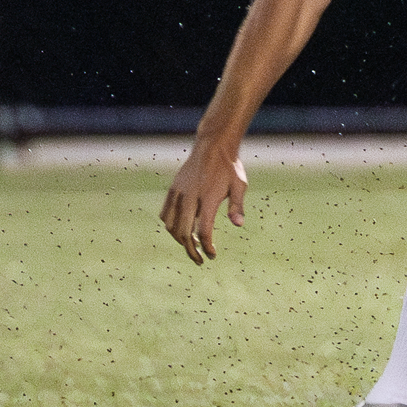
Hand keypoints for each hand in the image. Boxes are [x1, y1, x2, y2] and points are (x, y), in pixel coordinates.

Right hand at [159, 140, 247, 264]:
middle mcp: (190, 196)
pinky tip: (181, 230)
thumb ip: (237, 206)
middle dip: (191, 250)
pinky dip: (171, 226)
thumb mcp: (239, 184)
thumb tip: (238, 225)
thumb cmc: (229, 167)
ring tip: (191, 246)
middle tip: (200, 260)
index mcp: (208, 197)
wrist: (213, 146)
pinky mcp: (173, 189)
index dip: (206, 246)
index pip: (203, 230)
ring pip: (171, 225)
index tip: (212, 256)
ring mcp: (179, 193)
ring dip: (179, 240)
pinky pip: (166, 214)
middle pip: (184, 232)